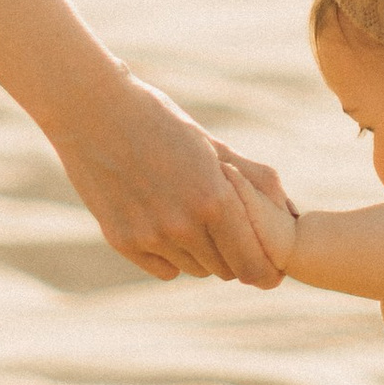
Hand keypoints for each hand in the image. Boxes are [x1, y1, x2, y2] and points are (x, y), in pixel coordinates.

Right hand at [52, 72, 286, 287]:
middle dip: (234, 255)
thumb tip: (291, 211)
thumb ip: (254, 180)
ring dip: (202, 252)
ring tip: (192, 214)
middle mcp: (182, 227)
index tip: (271, 268)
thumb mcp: (212, 146)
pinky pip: (164, 268)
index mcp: (213, 202)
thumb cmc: (160, 121)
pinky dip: (170, 255)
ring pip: (195, 269)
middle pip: (226, 270)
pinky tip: (164, 221)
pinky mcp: (121, 241)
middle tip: (230, 228)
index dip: (267, 272)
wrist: (92, 111)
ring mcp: (149, 237)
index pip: (253, 268)